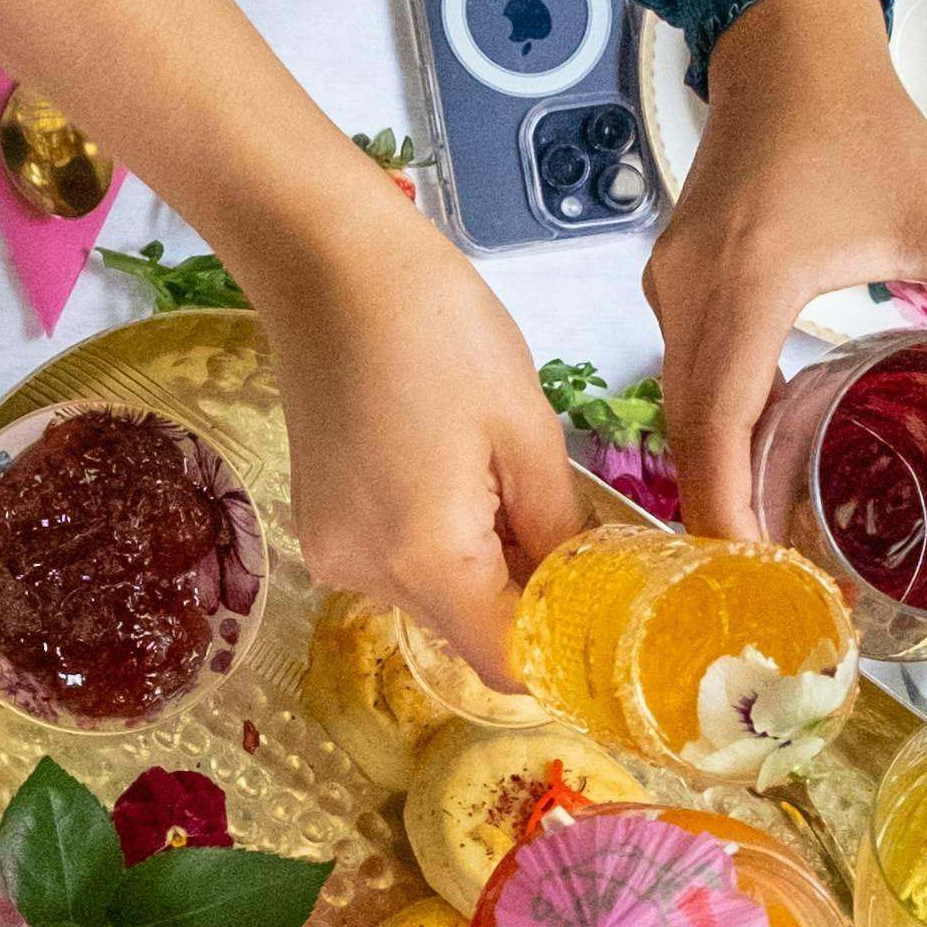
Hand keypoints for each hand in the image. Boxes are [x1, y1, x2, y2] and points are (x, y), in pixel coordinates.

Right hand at [231, 198, 585, 683]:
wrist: (325, 263)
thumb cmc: (437, 327)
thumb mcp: (526, 430)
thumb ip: (560, 531)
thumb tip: (586, 594)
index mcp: (427, 558)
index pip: (506, 664)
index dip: (562, 653)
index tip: (607, 615)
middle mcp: (366, 577)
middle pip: (468, 634)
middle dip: (527, 599)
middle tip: (573, 531)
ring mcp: (332, 554)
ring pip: (435, 599)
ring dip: (483, 568)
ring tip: (502, 482)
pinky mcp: (319, 526)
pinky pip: (398, 564)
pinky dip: (438, 543)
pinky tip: (451, 472)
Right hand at [647, 0, 926, 541]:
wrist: (789, 45)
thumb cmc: (863, 122)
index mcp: (754, 281)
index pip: (716, 424)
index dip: (727, 509)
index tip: (754, 572)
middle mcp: (693, 290)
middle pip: (688, 434)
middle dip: (718, 514)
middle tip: (767, 583)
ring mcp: (669, 286)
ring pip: (678, 408)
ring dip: (713, 472)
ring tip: (767, 536)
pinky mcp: (668, 281)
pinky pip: (682, 373)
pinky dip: (711, 425)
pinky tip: (762, 454)